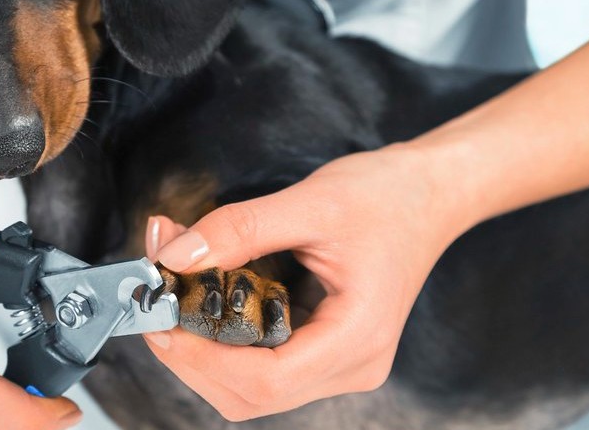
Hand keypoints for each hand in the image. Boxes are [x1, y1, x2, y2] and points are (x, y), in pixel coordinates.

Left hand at [142, 146, 471, 420]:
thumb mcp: (309, 202)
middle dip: (193, 354)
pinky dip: (224, 339)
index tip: (161, 318)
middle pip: (251, 395)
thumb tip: (174, 255)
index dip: (201, 358)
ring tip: (179, 292)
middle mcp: (352, 365)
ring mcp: (339, 363)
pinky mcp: (325, 350)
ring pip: (252, 387)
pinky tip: (207, 299)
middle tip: (159, 300)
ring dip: (204, 348)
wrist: (429, 193)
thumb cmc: (387, 196)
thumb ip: (238, 230)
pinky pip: (263, 363)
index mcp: (357, 339)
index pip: (265, 380)